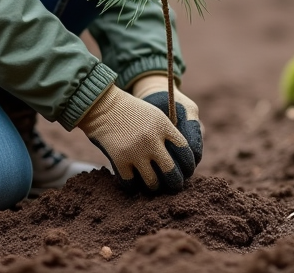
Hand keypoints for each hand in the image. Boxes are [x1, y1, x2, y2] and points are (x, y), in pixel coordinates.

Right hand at [76, 83, 196, 192]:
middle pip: (172, 172)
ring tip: (154, 185)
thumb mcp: (156, 115)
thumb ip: (170, 134)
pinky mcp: (119, 159)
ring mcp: (135, 151)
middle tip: (174, 186)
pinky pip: (131, 183)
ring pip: (152, 182)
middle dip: (175, 183)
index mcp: (164, 126)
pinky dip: (133, 186)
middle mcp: (151, 140)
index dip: (189, 165)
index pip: (185, 152)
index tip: (187, 171)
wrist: (104, 106)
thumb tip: (183, 158)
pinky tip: (134, 183)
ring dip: (154, 186)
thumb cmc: (132, 111)